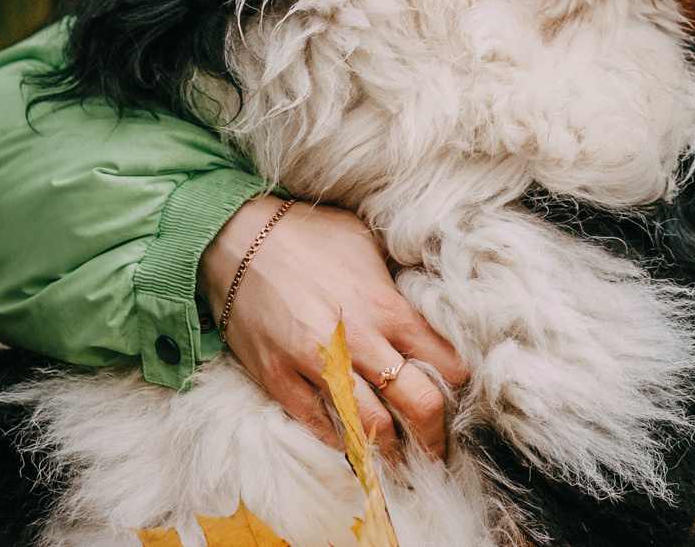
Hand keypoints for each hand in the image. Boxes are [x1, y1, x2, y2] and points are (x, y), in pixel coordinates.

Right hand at [200, 196, 469, 460]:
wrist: (235, 239)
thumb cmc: (305, 234)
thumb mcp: (365, 243)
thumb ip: (394, 282)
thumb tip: (421, 304)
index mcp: (386, 307)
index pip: (444, 360)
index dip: (458, 378)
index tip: (459, 387)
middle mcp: (357, 342)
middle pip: (417, 405)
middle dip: (435, 435)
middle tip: (439, 448)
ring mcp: (316, 366)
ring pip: (370, 428)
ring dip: (392, 451)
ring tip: (402, 460)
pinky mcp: (280, 380)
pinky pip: (318, 426)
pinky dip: (342, 442)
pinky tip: (354, 446)